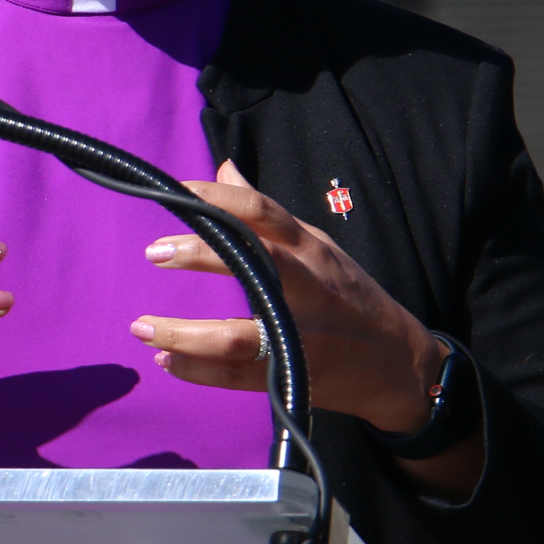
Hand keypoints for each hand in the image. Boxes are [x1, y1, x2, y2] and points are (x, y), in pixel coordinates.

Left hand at [131, 160, 441, 430]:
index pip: (262, 210)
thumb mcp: (319, 247)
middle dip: (201, 254)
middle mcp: (309, 288)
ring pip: (238, 336)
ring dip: (184, 333)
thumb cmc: (351, 298)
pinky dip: (198, 371)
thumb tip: (225, 167)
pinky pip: (238, 377)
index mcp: (311, 250)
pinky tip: (167, 361)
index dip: (217, 197)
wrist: (401, 364)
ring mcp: (302, 337)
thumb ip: (268, 214)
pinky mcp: (294, 376)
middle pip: (254, 262)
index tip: (176, 191)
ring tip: (143, 327)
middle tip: (154, 252)